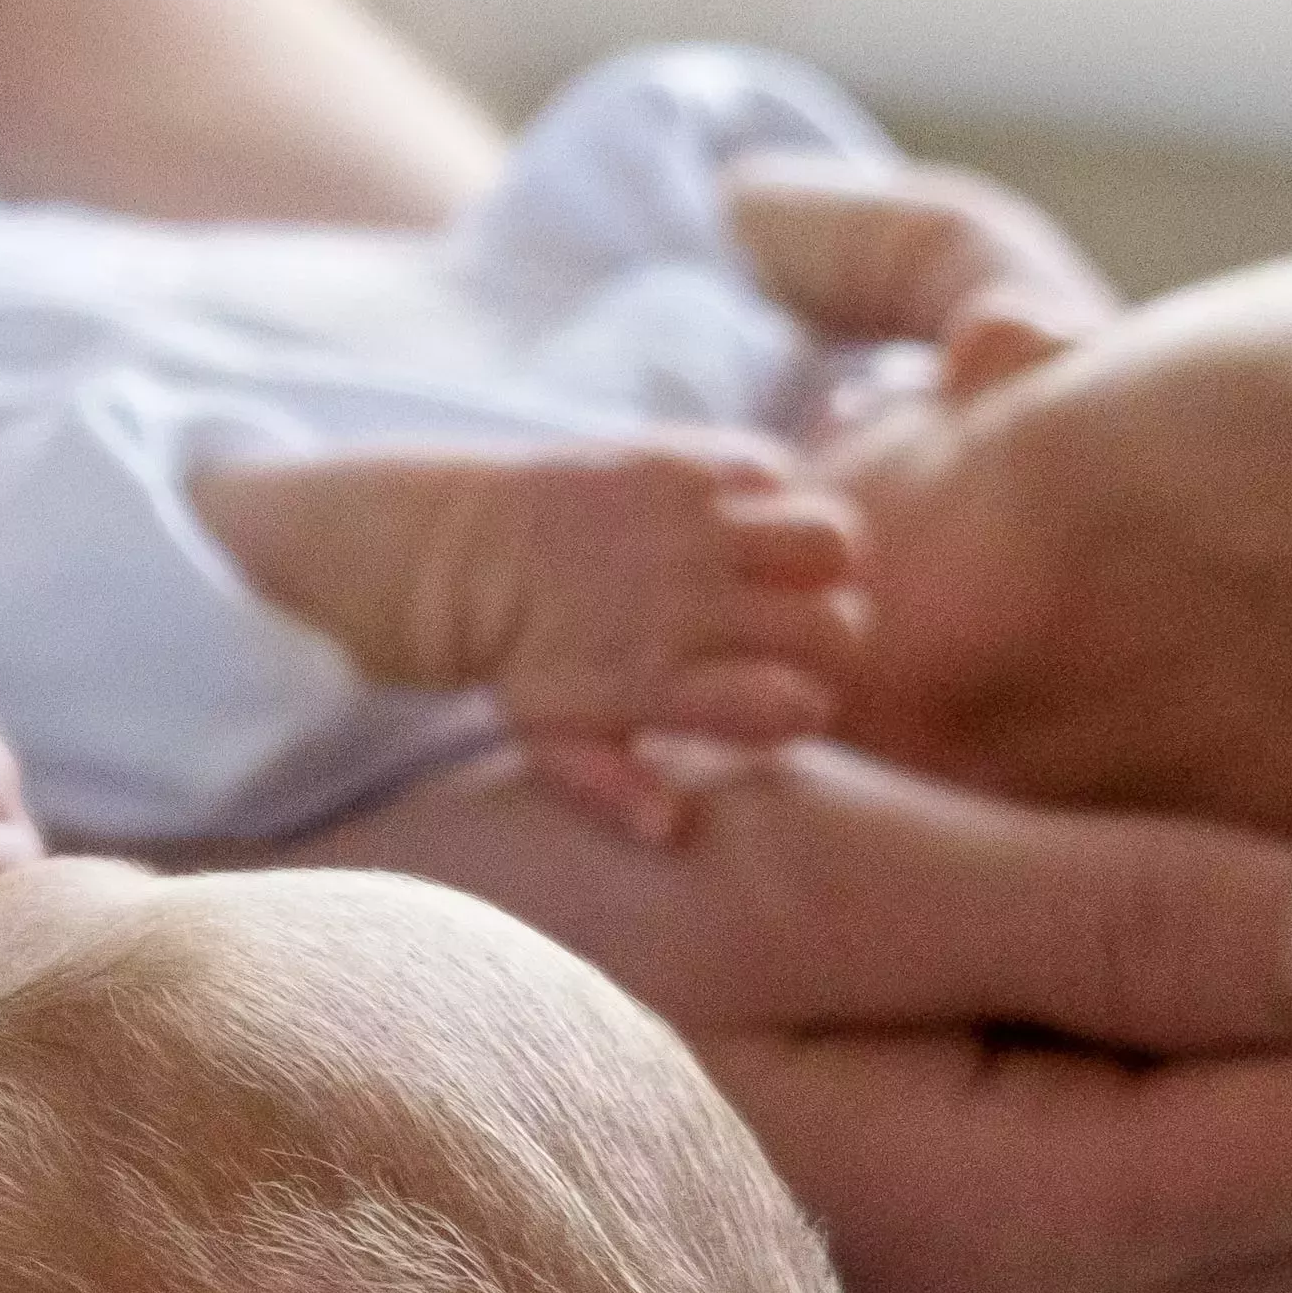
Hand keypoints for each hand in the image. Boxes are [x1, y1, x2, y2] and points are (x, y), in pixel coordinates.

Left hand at [191, 438, 865, 845]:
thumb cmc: (518, 661)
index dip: (805, 709)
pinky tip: (739, 520)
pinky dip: (774, 494)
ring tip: (789, 574)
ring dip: (825, 562)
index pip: (792, 706)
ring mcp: (684, 527)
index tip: (784, 702)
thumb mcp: (550, 742)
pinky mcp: (677, 462)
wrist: (455, 555)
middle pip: (836, 627)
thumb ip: (614, 788)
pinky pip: (777, 471)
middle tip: (800, 641)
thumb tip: (675, 830)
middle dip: (834, 643)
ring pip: (831, 539)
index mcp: (654, 682)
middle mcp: (682, 603)